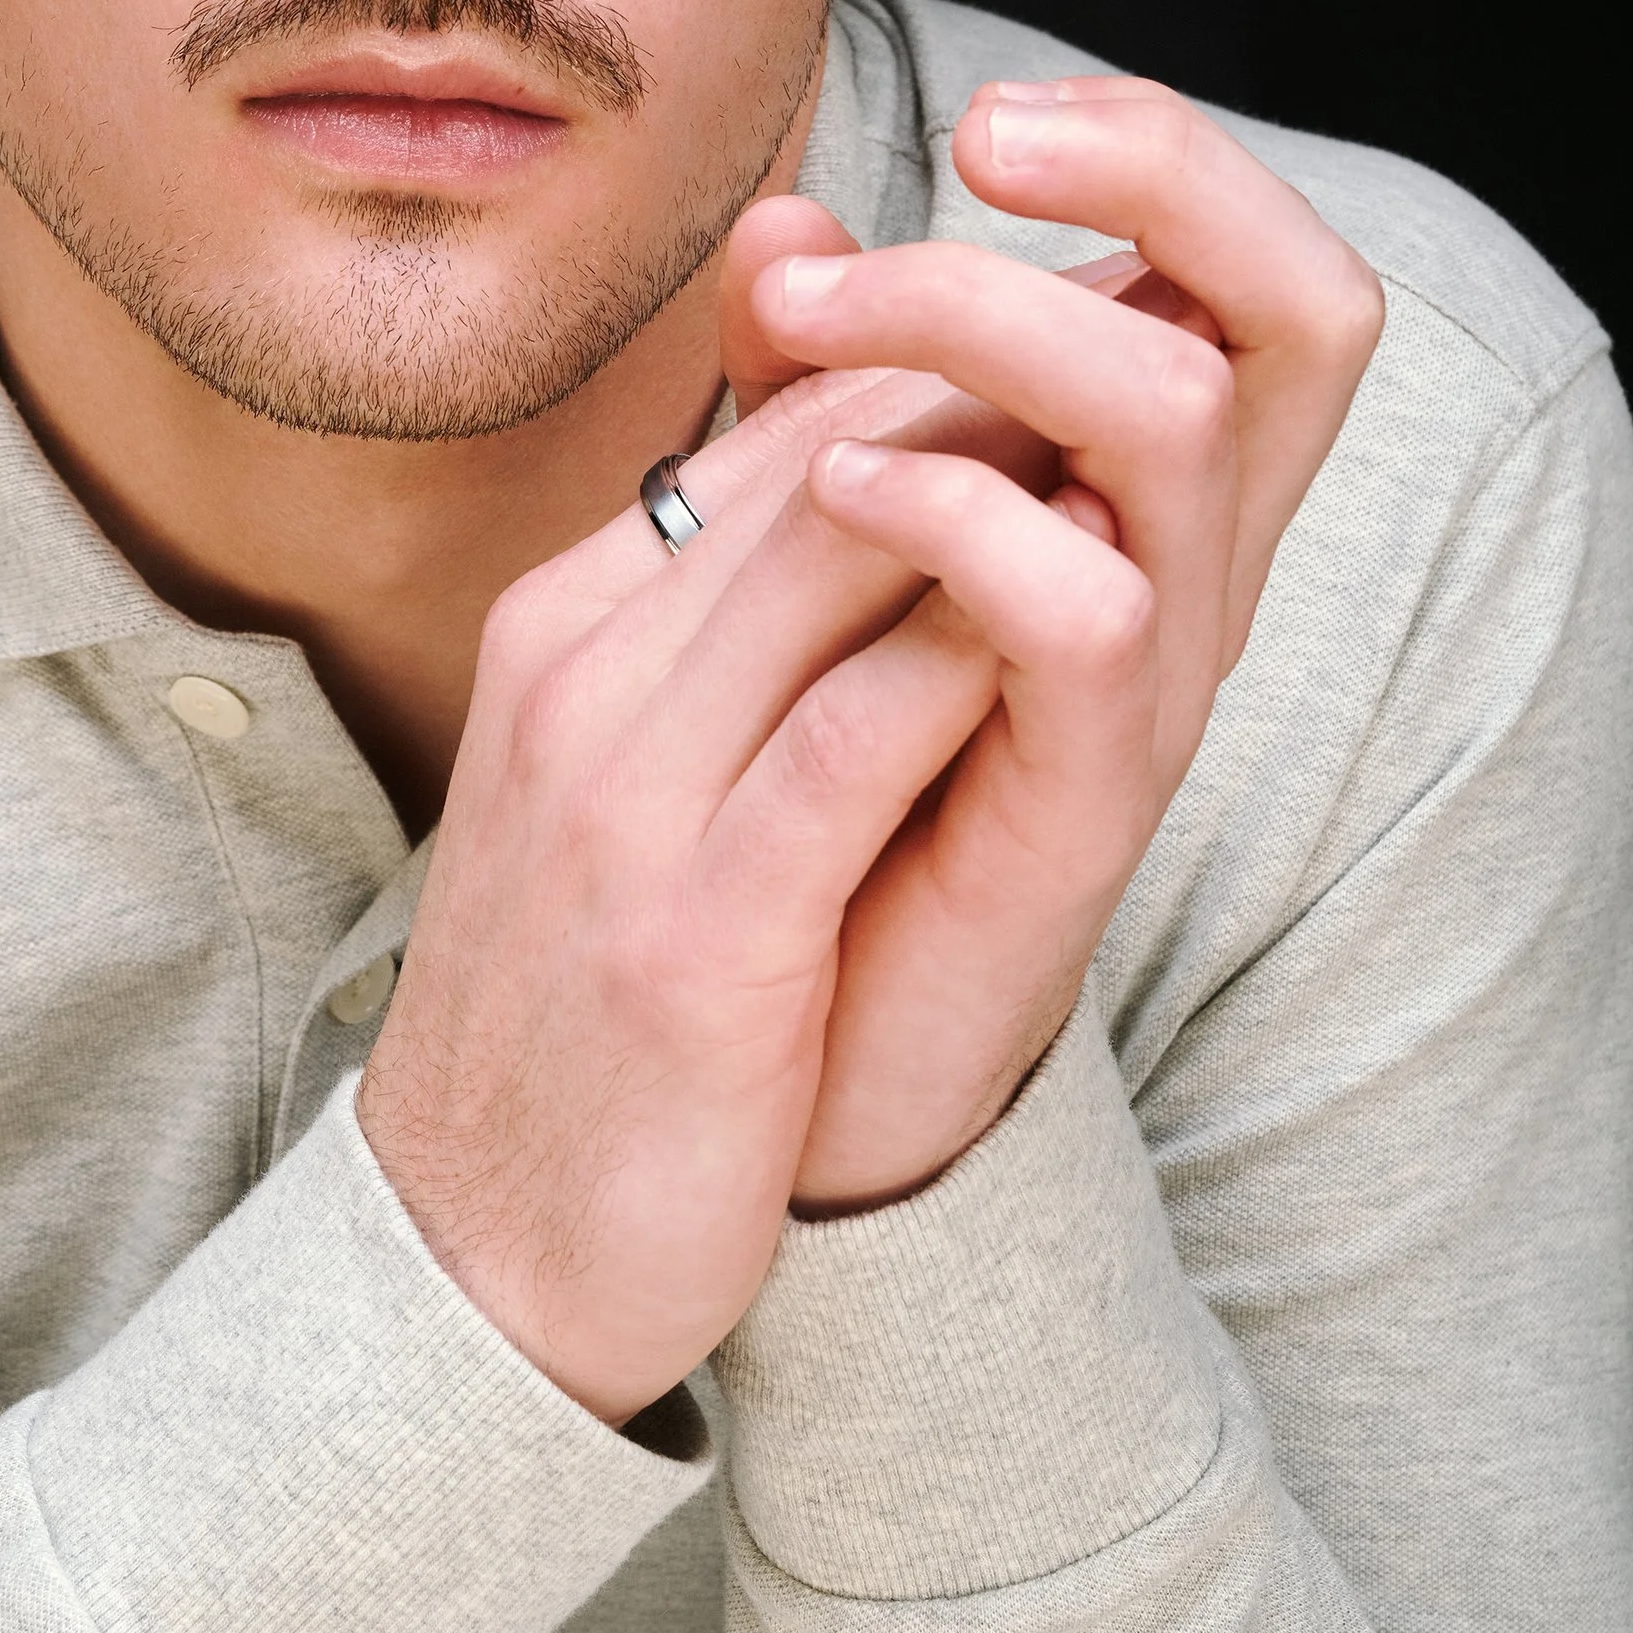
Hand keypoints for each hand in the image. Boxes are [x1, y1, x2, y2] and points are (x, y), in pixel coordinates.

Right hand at [357, 75, 1378, 1422]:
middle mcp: (582, 677)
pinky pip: (848, 747)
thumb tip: (867, 512)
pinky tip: (1086, 626)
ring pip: (831, 561)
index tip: (1094, 368)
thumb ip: (737, 640)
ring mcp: (622, 796)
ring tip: (1153, 460)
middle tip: (1161, 369)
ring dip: (1005, 490)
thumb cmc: (589, 1017)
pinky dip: (964, 664)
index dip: (948, 383)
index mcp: (568, 632)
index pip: (777, 438)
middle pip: (815, 466)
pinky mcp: (691, 934)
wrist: (471, 1263)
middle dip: (997, 399)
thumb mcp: (635, 791)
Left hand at [756, 74, 1383, 1209]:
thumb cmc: (813, 766)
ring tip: (816, 329)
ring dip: (990, 319)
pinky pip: (1095, 609)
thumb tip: (776, 223)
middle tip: (970, 154)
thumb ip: (807, 386)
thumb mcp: (811, 542)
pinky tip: (834, 489)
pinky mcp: (1085, 789)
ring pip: (1179, 414)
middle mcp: (1191, 556)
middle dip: (1151, 176)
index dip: (1166, 153)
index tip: (995, 118)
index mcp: (1144, 482)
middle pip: (1298, 304)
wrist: (784, 1043)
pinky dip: (962, 511)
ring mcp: (1156, 672)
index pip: (1253, 266)